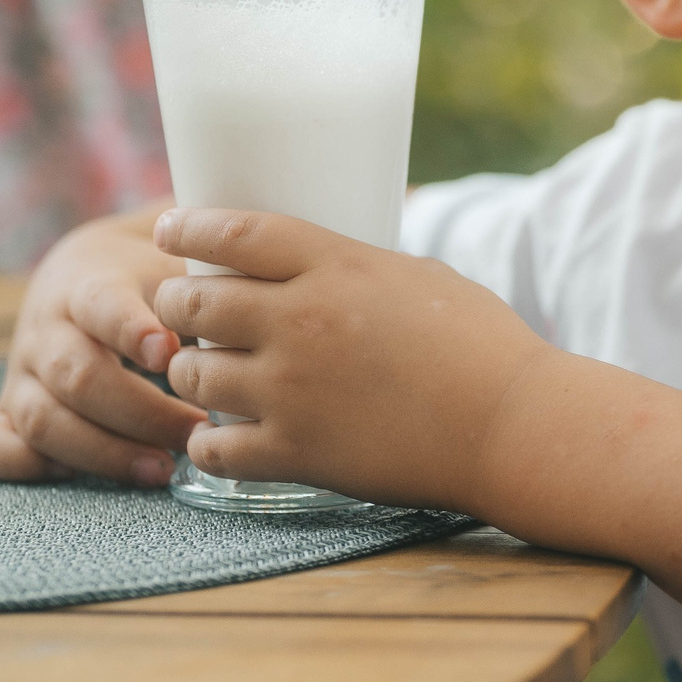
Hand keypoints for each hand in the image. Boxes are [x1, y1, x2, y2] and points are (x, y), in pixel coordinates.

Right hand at [0, 206, 203, 484]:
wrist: (89, 270)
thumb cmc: (155, 278)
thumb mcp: (178, 269)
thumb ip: (209, 295)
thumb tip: (255, 327)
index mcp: (89, 284)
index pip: (101, 304)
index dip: (130, 329)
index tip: (169, 353)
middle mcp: (47, 329)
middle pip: (77, 376)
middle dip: (140, 413)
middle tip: (196, 432)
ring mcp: (22, 371)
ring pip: (41, 419)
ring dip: (103, 452)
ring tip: (163, 470)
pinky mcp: (9, 407)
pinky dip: (29, 466)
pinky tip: (81, 477)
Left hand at [148, 208, 547, 510]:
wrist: (511, 426)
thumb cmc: (484, 347)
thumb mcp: (419, 276)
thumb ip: (355, 267)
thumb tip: (316, 264)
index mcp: (336, 267)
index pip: (232, 233)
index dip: (188, 228)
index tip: (170, 230)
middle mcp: (301, 322)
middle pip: (192, 303)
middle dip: (177, 305)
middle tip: (185, 313)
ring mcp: (292, 391)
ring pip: (190, 375)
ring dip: (190, 374)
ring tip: (205, 376)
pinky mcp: (297, 453)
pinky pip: (213, 449)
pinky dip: (208, 445)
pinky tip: (222, 439)